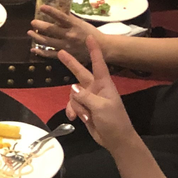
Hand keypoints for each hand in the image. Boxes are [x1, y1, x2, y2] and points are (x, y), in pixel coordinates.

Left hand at [28, 1, 99, 61]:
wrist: (102, 48)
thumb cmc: (91, 33)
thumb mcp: (81, 23)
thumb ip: (70, 19)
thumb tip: (58, 12)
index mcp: (74, 25)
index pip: (61, 16)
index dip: (51, 12)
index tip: (42, 7)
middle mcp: (70, 35)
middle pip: (51, 30)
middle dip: (39, 26)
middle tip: (32, 22)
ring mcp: (67, 46)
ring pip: (48, 42)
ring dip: (37, 37)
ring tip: (30, 32)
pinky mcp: (66, 55)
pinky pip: (50, 54)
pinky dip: (41, 52)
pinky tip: (34, 49)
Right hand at [58, 36, 137, 152]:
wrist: (116, 140)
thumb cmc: (114, 121)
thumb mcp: (101, 107)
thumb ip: (85, 97)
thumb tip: (72, 88)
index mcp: (104, 85)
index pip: (98, 64)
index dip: (94, 51)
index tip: (90, 37)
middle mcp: (95, 89)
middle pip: (80, 73)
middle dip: (71, 64)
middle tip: (60, 52)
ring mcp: (89, 99)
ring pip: (73, 94)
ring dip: (75, 105)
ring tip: (84, 116)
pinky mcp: (84, 109)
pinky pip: (72, 105)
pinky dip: (72, 111)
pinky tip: (75, 119)